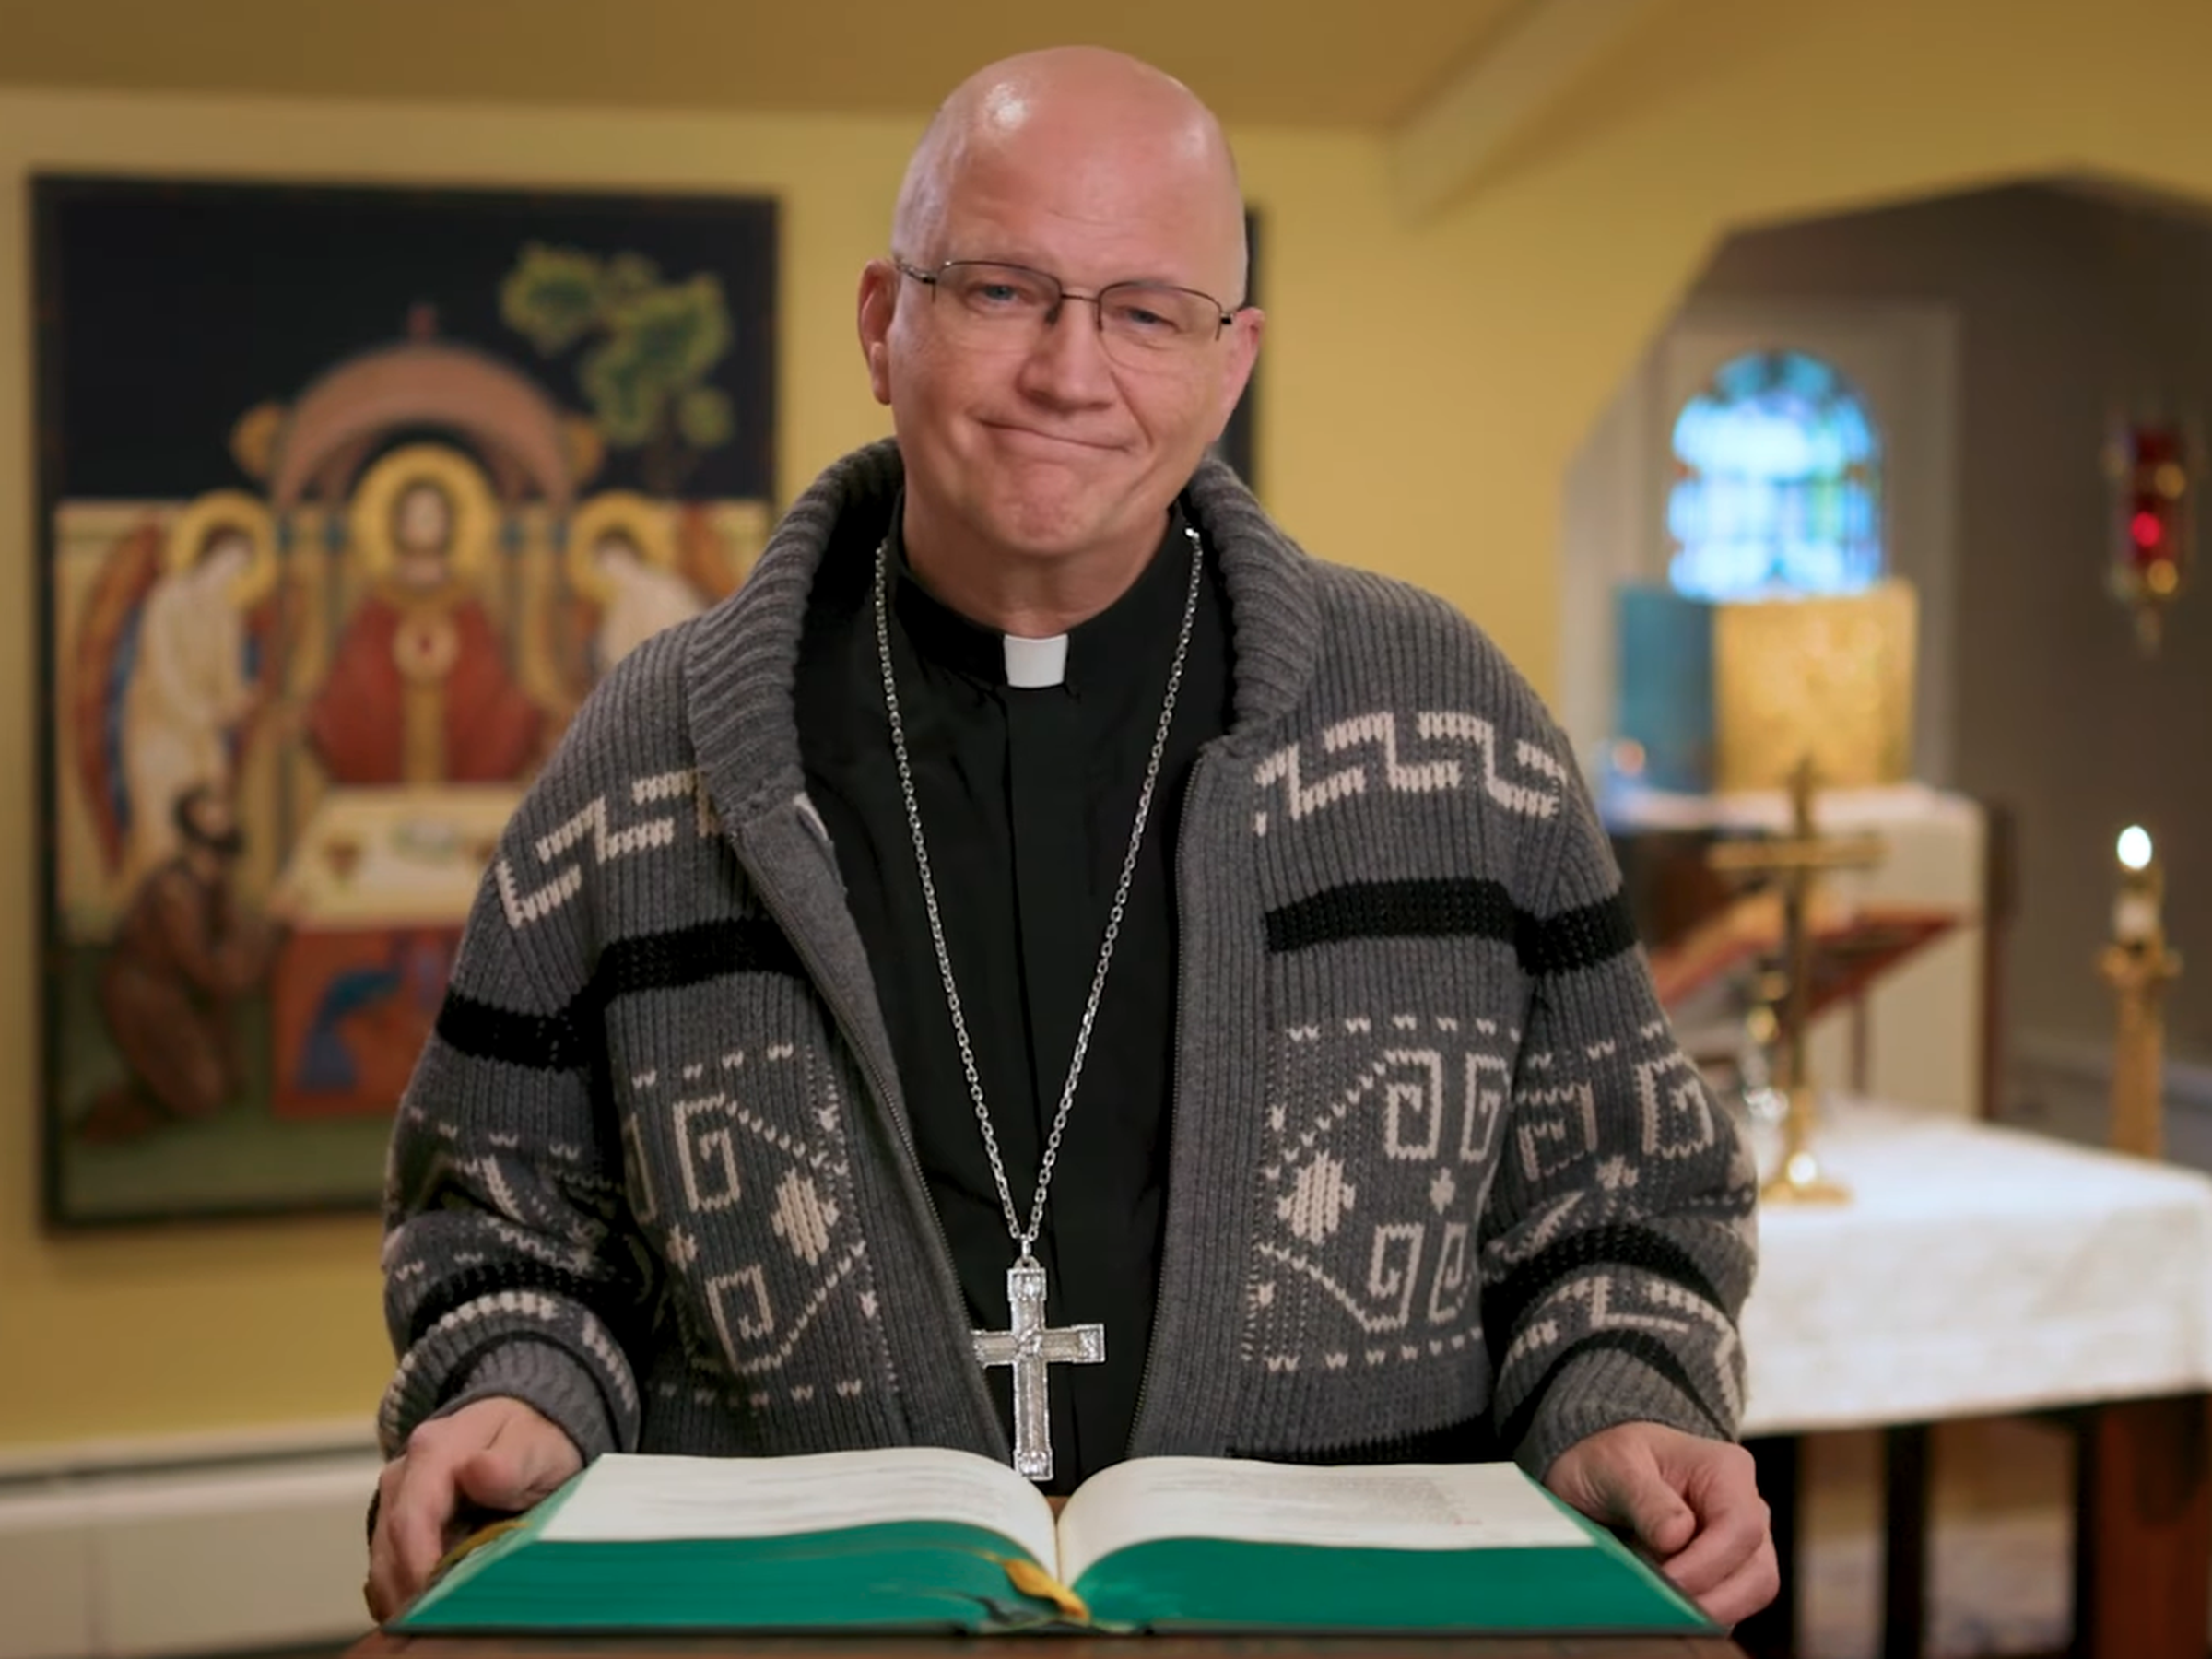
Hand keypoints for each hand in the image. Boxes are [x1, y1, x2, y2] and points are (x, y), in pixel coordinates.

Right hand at [366, 1397, 582, 1622]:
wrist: (524, 1426)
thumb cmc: (533, 1440)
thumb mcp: (537, 1446)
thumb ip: (511, 1463)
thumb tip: (477, 1473)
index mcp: (434, 1450)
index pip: (411, 1520)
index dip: (419, 1569)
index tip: (438, 1605)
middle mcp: (403, 1474)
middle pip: (390, 1549)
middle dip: (411, 1592)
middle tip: (443, 1623)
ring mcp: (395, 1499)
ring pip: (384, 1563)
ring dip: (407, 1595)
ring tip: (443, 1618)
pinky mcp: (395, 1521)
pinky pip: (390, 1566)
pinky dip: (406, 1591)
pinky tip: (434, 1606)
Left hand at [1543, 1421, 1776, 1625]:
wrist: (1600, 1476)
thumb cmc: (1614, 1462)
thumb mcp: (1614, 1465)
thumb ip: (1644, 1497)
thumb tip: (1676, 1536)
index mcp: (1726, 1470)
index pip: (1741, 1526)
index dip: (1706, 1562)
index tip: (1665, 1578)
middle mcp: (1748, 1508)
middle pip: (1758, 1571)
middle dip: (1710, 1596)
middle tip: (1661, 1602)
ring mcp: (1744, 1545)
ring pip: (1751, 1595)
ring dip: (1707, 1610)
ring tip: (1660, 1603)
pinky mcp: (1730, 1576)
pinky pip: (1730, 1608)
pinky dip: (1699, 1616)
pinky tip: (1665, 1606)